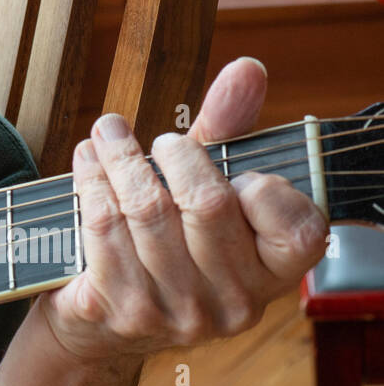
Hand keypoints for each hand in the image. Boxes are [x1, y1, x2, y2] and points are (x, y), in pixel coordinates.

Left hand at [35, 57, 328, 363]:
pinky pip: (103, 227)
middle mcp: (232, 303)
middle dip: (174, 154)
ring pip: (147, 209)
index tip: (227, 167)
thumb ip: (228, 130)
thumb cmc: (165, 237)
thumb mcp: (203, 185)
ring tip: (107, 134)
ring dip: (119, 158)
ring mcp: (177, 313)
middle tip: (152, 137)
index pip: (299, 228)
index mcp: (271, 275)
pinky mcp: (122, 311)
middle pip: (208, 203)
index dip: (262, 186)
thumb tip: (247, 68)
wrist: (97, 317)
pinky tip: (86, 162)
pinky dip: (91, 182)